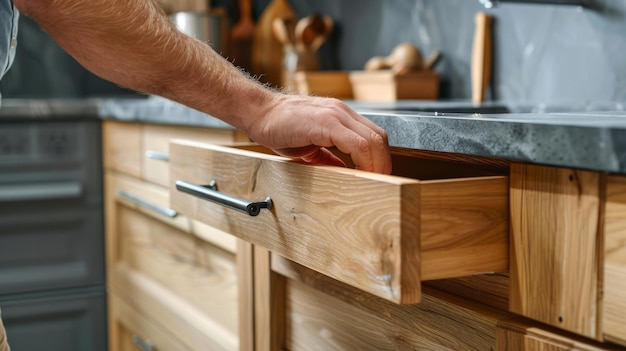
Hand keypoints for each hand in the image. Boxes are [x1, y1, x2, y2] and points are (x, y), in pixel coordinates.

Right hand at [244, 95, 391, 173]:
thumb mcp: (310, 145)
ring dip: (376, 164)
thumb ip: (328, 157)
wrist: (258, 112)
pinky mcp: (326, 122)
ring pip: (373, 140)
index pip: (374, 136)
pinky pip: (357, 143)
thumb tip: (344, 171)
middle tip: (381, 182)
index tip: (377, 176)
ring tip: (372, 180)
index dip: (379, 158)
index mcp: (340, 116)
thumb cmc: (280, 127)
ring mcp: (336, 115)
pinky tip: (358, 174)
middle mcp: (342, 112)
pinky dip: (363, 161)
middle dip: (383, 163)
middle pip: (379, 137)